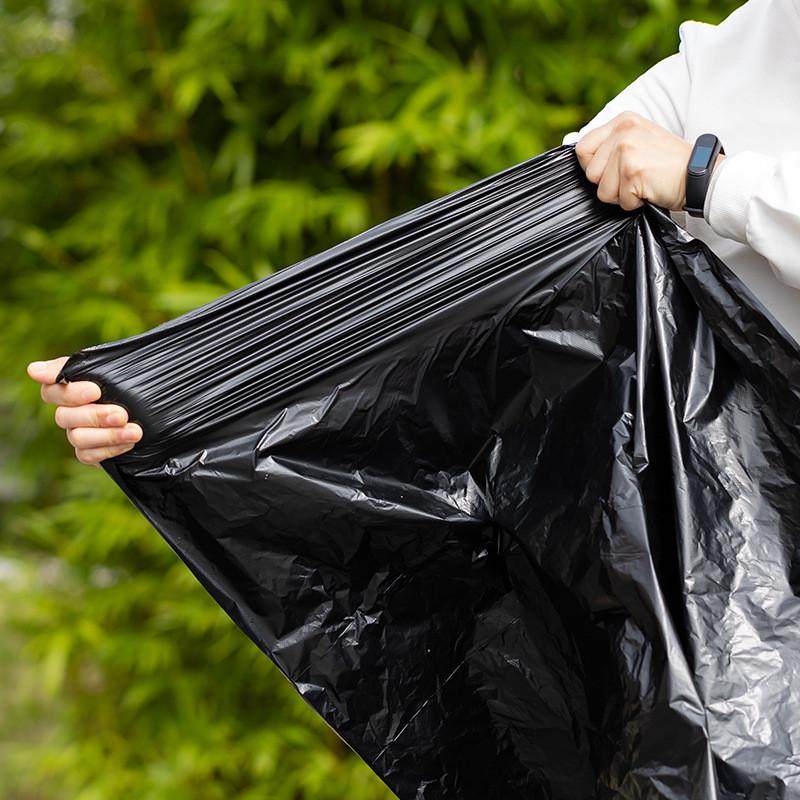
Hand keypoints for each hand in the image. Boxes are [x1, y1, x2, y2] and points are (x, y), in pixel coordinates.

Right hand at [27, 357, 141, 464]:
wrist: (157, 410)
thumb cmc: (134, 381)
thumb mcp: (116, 366)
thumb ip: (80, 366)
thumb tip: (33, 370)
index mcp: (71, 387)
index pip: (51, 390)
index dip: (69, 393)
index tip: (94, 391)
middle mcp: (70, 411)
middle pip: (64, 417)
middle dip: (95, 416)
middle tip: (121, 415)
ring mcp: (78, 433)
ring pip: (77, 437)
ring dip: (107, 435)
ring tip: (134, 432)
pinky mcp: (89, 452)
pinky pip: (87, 455)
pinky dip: (108, 450)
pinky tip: (129, 443)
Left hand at [575, 111, 693, 211]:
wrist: (699, 175)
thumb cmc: (668, 165)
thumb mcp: (638, 141)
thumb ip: (610, 146)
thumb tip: (578, 153)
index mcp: (622, 121)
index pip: (582, 149)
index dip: (593, 168)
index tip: (613, 171)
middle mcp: (622, 130)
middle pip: (590, 173)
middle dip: (609, 184)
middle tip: (634, 177)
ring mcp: (626, 149)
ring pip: (602, 190)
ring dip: (622, 195)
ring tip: (643, 182)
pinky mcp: (632, 170)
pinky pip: (620, 200)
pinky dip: (634, 202)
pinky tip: (650, 189)